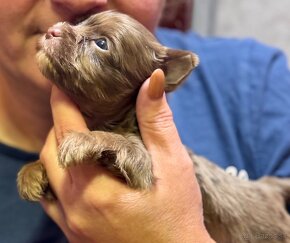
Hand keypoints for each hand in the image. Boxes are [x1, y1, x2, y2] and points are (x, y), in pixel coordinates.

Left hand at [40, 69, 213, 242]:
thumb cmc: (179, 214)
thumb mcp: (174, 166)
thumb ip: (157, 123)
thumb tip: (150, 81)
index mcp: (97, 190)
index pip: (67, 134)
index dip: (62, 104)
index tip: (63, 84)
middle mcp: (75, 208)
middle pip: (50, 152)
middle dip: (60, 125)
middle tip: (78, 108)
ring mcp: (71, 224)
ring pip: (46, 174)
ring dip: (58, 149)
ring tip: (79, 133)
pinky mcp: (74, 233)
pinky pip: (52, 197)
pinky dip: (58, 174)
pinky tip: (78, 166)